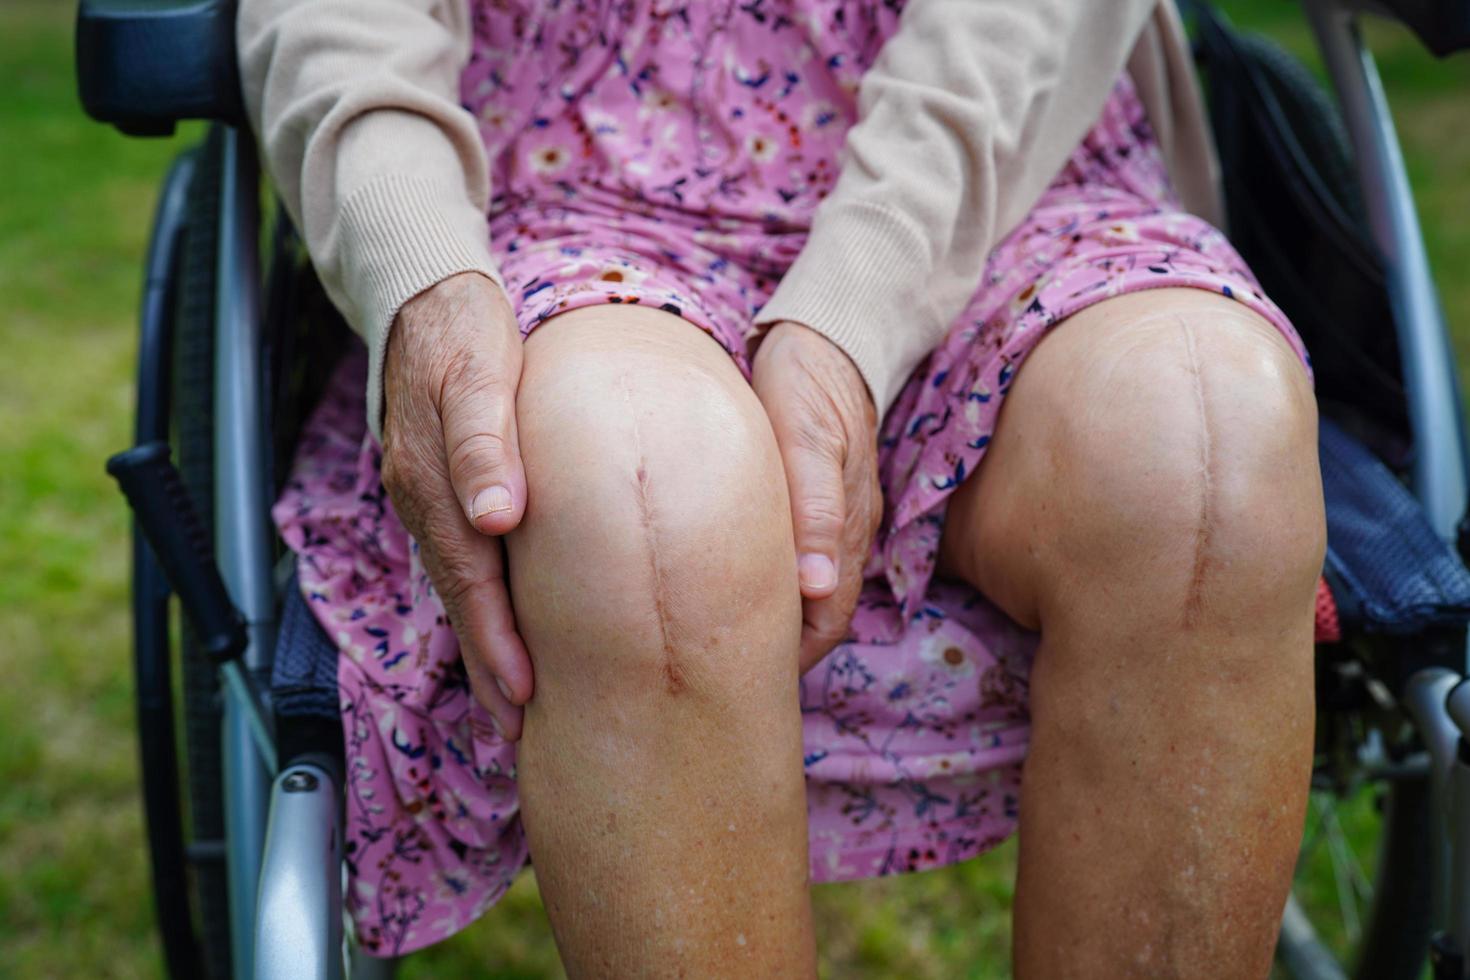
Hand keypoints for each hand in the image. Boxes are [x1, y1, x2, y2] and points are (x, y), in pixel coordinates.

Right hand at [381, 272, 530, 739]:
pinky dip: (482, 602)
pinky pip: (463, 559)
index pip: (468, 579)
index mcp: (432, 482)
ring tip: (514, 701)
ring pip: (460, 585)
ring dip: (486, 643)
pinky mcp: (444, 487)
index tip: (523, 693)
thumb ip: (483, 441)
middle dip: (489, 665)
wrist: (428, 293)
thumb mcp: (478, 371)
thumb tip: (495, 518)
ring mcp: (429, 496)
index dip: (495, 639)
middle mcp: (424, 499)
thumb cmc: (465, 330)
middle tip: (519, 729)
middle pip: (460, 598)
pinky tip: (503, 626)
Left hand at [752, 322, 881, 672]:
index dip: (794, 657)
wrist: (826, 330)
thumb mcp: (806, 442)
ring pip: (809, 585)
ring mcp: (832, 513)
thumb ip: (814, 511)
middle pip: (819, 612)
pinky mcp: (815, 493)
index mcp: (845, 529)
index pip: (828, 618)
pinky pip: (798, 552)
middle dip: (781, 649)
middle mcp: (844, 530)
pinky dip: (769, 576)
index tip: (747, 683)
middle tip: (724, 672)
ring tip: (721, 636)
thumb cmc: (807, 381)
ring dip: (775, 614)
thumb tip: (818, 586)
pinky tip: (732, 577)